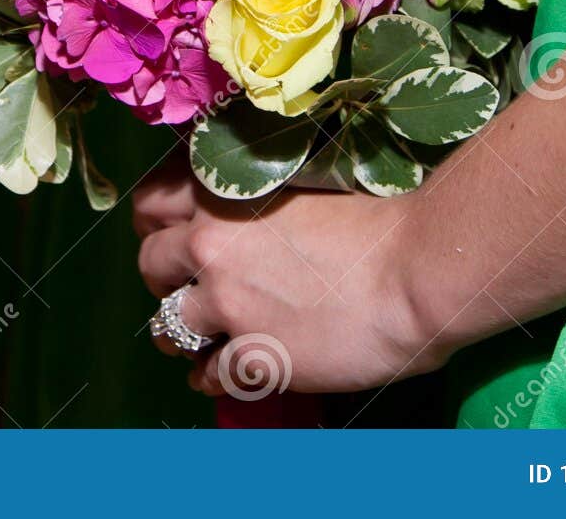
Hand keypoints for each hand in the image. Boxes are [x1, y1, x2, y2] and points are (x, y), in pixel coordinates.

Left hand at [133, 161, 444, 395]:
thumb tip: (245, 220)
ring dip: (180, 333)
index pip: (151, 202)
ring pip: (167, 325)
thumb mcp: (300, 189)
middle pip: (150, 263)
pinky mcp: (251, 355)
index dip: (154, 221)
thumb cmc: (378, 223)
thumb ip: (257, 204)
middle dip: (162, 278)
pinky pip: (207, 373)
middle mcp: (211, 245)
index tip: (165, 232)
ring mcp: (226, 303)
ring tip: (199, 339)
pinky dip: (212, 376)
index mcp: (223, 195)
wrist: (415, 271)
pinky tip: (226, 374)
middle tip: (185, 287)